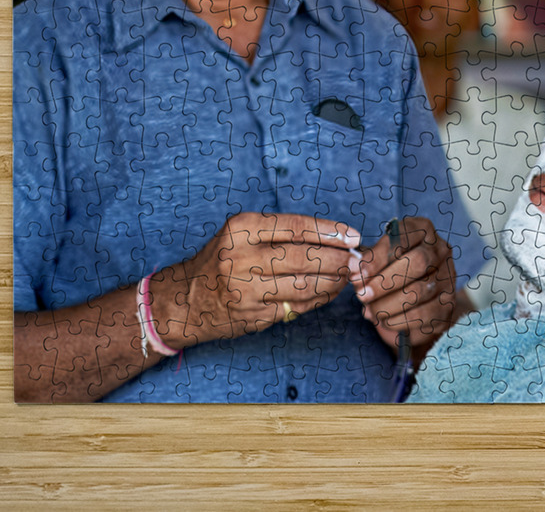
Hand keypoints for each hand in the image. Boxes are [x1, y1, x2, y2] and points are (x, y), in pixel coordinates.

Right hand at [148, 212, 360, 348]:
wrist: (187, 299)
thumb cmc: (224, 259)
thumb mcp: (243, 233)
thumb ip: (282, 232)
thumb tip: (334, 237)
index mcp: (241, 229)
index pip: (296, 228)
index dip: (330, 232)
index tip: (353, 236)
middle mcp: (242, 258)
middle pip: (304, 258)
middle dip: (338, 260)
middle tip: (357, 260)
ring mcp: (246, 290)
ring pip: (305, 286)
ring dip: (333, 282)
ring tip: (347, 276)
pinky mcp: (253, 315)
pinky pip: (297, 307)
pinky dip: (318, 299)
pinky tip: (328, 292)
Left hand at [350, 216, 460, 358]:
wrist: (416, 301)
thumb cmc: (392, 272)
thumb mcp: (379, 260)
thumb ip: (368, 263)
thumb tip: (354, 270)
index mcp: (423, 230)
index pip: (404, 236)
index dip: (379, 255)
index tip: (358, 272)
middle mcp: (440, 251)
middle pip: (418, 262)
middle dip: (385, 282)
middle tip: (363, 295)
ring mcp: (448, 278)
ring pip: (419, 291)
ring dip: (388, 304)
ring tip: (370, 311)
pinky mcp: (448, 305)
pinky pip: (424, 315)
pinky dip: (399, 320)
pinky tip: (385, 321)